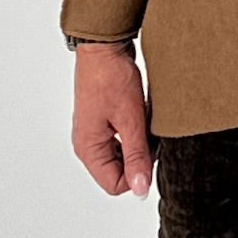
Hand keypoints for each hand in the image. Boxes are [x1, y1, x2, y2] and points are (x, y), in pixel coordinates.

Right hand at [71, 42, 155, 197]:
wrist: (104, 48)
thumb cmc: (112, 79)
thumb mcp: (131, 121)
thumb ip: (137, 157)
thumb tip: (140, 189)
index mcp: (89, 149)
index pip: (115, 184)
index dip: (138, 173)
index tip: (150, 150)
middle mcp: (87, 145)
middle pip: (119, 172)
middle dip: (139, 157)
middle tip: (148, 132)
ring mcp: (94, 134)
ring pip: (123, 156)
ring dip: (138, 144)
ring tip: (143, 121)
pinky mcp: (102, 123)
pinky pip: (122, 140)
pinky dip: (135, 133)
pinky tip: (140, 116)